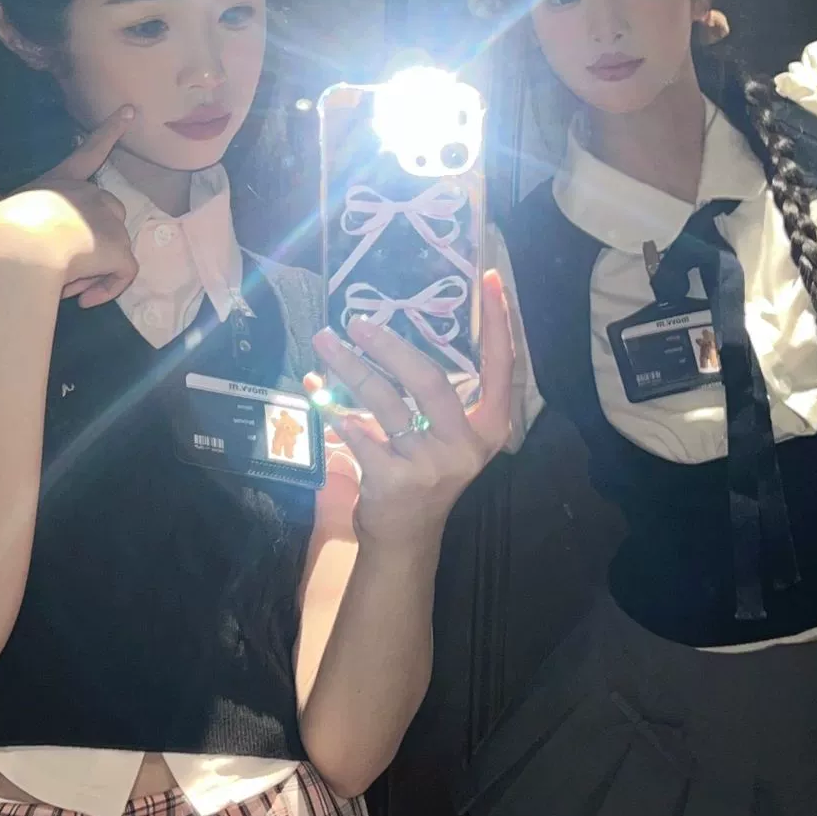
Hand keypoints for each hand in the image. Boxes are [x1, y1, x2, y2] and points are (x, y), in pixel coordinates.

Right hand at [0, 106, 139, 307]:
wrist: (19, 250)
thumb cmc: (1, 227)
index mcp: (62, 181)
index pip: (90, 149)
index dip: (110, 129)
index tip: (130, 111)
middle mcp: (91, 195)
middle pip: (111, 211)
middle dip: (95, 239)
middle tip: (66, 267)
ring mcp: (110, 222)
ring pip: (115, 248)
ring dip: (96, 270)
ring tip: (67, 287)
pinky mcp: (120, 250)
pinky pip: (124, 274)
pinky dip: (110, 289)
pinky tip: (85, 300)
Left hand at [308, 270, 513, 544]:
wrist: (405, 537)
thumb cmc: (424, 472)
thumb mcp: (447, 435)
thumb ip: (435, 392)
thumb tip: (400, 329)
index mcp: (488, 428)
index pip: (501, 367)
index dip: (498, 322)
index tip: (490, 278)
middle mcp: (465, 446)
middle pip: (431, 381)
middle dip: (391, 346)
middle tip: (358, 321)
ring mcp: (430, 465)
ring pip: (385, 402)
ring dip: (350, 368)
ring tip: (325, 341)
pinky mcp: (393, 480)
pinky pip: (356, 432)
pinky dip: (332, 407)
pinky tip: (315, 388)